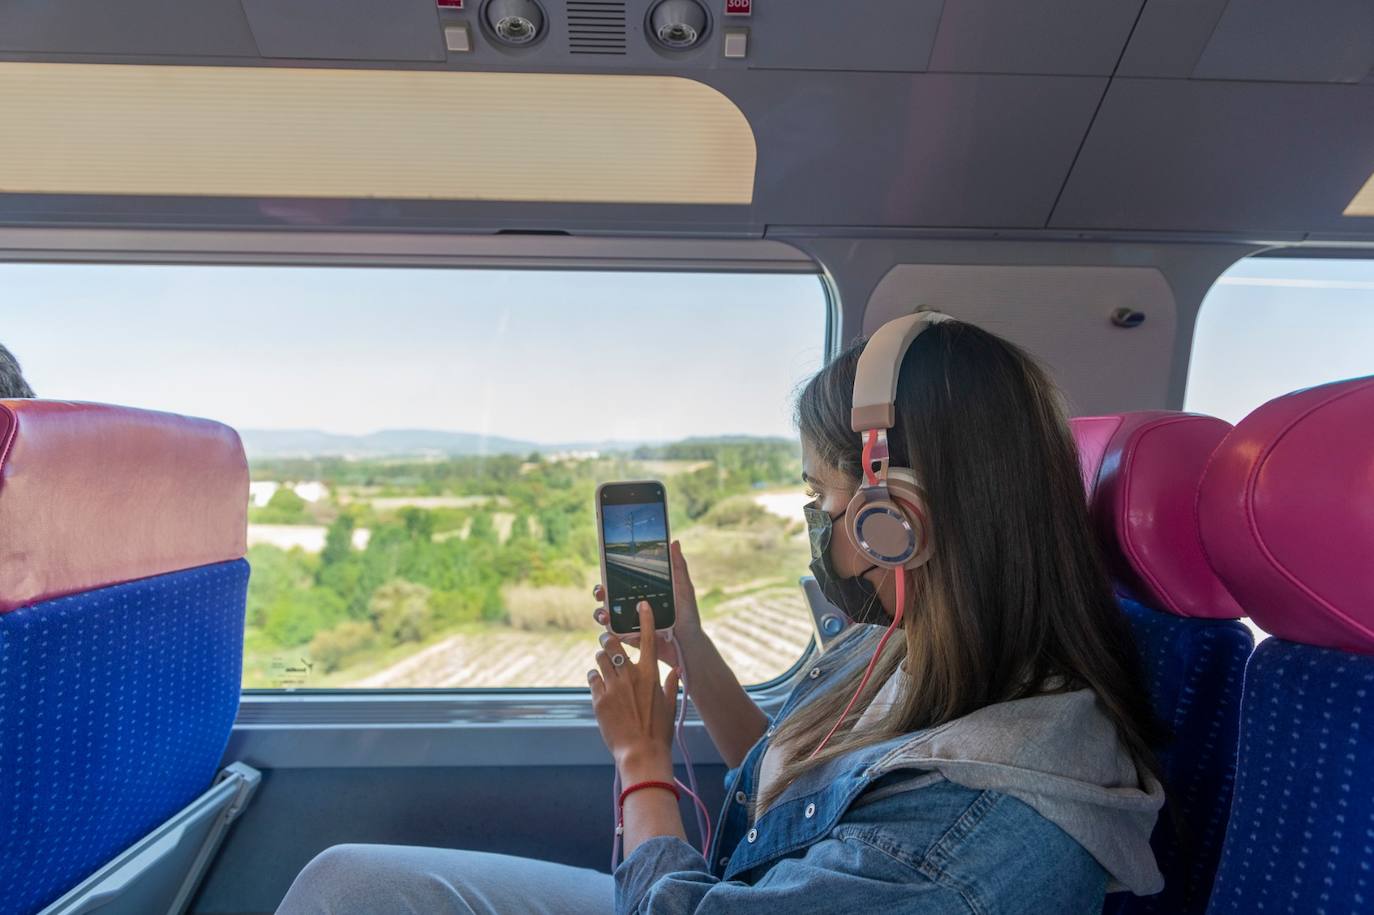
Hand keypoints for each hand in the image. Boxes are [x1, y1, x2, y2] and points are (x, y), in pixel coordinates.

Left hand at [588, 602, 679, 780]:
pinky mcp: (599, 699)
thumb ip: (671, 684)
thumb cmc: (658, 731)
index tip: (641, 606)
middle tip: (607, 641)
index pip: (648, 639)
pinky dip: (595, 677)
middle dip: (608, 639)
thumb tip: (677, 671)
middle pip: (613, 643)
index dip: (645, 619)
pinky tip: (600, 684)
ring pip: (600, 658)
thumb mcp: (670, 706)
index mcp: (650, 674)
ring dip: (602, 658)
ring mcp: (613, 686)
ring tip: (605, 666)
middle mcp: (630, 675)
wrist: (641, 753)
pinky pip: (592, 677)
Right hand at [591, 540, 703, 668]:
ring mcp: (628, 624)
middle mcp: (631, 606)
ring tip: (605, 616)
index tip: (604, 573)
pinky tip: (612, 632)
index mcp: (641, 592)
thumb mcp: (684, 589)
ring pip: (606, 616)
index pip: (619, 581)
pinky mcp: (629, 640)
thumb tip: (674, 542)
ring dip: (600, 614)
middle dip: (599, 593)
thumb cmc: (687, 615)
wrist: (688, 645)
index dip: (608, 576)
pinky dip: (609, 634)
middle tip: (601, 593)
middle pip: (607, 597)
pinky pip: (613, 637)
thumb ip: (678, 567)